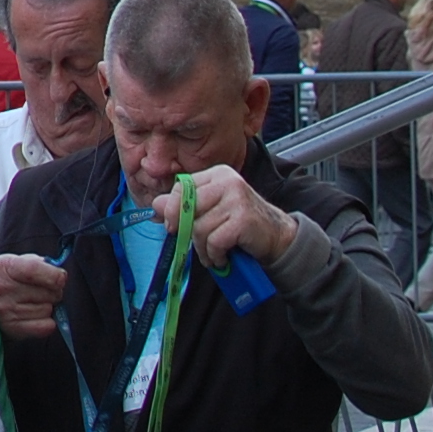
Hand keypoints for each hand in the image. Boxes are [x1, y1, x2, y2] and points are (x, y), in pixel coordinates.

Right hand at [0, 255, 68, 338]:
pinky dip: (46, 322)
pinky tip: (35, 316)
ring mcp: (6, 310)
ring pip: (48, 309)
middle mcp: (1, 288)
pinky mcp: (13, 328)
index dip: (56, 275)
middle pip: (49, 292)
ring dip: (47, 307)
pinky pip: (47, 326)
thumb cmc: (11, 280)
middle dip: (53, 292)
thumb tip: (61, 276)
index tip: (60, 278)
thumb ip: (41, 264)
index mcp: (3, 267)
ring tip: (34, 303)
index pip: (36, 269)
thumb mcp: (19, 262)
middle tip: (42, 291)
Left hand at [152, 164, 293, 268]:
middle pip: (188, 208)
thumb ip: (184, 206)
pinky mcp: (243, 219)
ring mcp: (237, 199)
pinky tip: (222, 257)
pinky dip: (214, 255)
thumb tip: (155, 205)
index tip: (172, 227)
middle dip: (185, 231)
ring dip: (202, 248)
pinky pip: (214, 241)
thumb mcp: (211, 211)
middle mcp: (227, 181)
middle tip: (191, 244)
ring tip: (212, 254)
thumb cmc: (239, 224)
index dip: (172, 210)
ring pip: (199, 227)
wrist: (277, 237)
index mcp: (216, 174)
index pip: (181, 188)